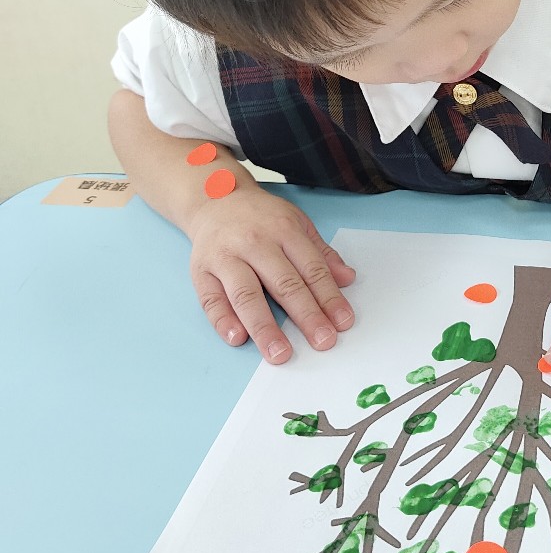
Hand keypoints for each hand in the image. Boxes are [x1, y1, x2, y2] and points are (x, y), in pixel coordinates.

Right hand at [186, 187, 355, 363]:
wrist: (213, 198)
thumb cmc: (260, 217)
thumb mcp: (296, 223)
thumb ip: (321, 253)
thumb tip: (348, 278)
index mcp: (283, 230)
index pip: (311, 269)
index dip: (329, 297)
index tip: (343, 322)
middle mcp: (254, 243)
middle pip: (284, 284)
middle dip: (306, 316)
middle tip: (323, 341)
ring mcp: (226, 257)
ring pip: (247, 295)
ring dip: (265, 327)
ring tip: (280, 353)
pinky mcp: (201, 271)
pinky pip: (211, 299)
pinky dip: (223, 321)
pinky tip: (238, 339)